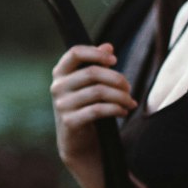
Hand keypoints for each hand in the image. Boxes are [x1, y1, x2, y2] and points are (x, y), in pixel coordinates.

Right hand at [50, 43, 136, 175]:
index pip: (75, 52)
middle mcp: (57, 87)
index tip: (114, 60)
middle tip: (129, 87)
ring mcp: (61, 105)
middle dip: (116, 78)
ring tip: (130, 101)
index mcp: (60, 73)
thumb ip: (97, 64)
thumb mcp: (89, 84)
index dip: (96, 53)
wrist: (77, 141)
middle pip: (92, 73)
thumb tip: (108, 46)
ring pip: (98, 92)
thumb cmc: (85, 107)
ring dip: (120, 96)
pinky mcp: (70, 121)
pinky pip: (98, 110)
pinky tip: (124, 111)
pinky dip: (115, 109)